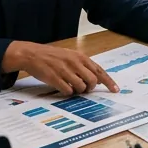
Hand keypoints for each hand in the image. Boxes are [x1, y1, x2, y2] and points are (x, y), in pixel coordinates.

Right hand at [2, 41, 116, 94]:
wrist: (32, 54)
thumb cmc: (52, 56)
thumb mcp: (70, 56)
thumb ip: (84, 66)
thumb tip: (97, 80)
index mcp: (80, 57)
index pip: (99, 70)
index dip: (109, 81)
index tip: (115, 90)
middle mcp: (74, 63)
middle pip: (92, 80)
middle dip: (91, 88)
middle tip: (85, 89)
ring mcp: (64, 70)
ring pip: (81, 87)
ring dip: (79, 91)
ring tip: (72, 87)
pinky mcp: (55, 78)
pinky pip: (68, 91)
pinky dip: (68, 93)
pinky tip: (63, 88)